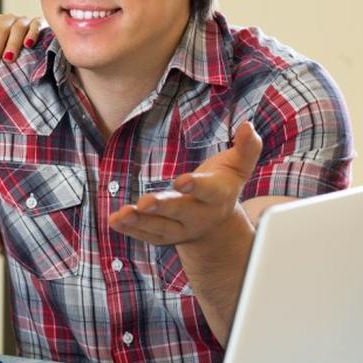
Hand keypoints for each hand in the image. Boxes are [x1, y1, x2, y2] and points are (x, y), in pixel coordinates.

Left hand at [0, 13, 41, 68]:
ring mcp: (24, 21)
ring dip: (12, 43)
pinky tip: (29, 45)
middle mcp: (8, 19)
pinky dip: (32, 34)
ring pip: (17, 28)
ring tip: (9, 58)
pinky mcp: (40, 25)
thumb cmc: (4, 50)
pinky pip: (36, 26)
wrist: (31, 49)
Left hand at [108, 122, 262, 246]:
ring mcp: (179, 229)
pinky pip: (144, 235)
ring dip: (139, 222)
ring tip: (121, 215)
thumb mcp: (238, 167)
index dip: (197, 186)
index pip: (209, 192)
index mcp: (217, 197)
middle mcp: (198, 216)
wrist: (216, 226)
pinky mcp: (161, 236)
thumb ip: (246, 148)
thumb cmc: (222, 186)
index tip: (182, 180)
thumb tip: (248, 126)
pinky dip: (129, 229)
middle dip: (163, 207)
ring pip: (159, 228)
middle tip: (145, 202)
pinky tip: (114, 220)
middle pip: (180, 212)